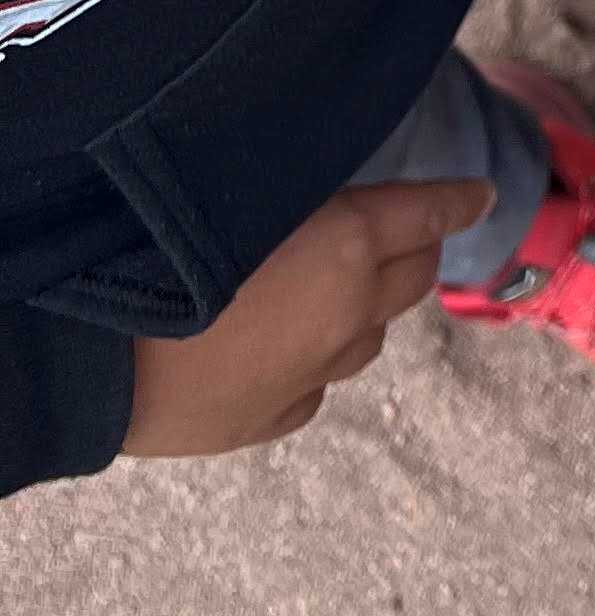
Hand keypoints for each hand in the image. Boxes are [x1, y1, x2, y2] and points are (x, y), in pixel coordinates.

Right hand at [123, 180, 493, 456]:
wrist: (91, 364)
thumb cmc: (157, 257)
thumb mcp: (241, 197)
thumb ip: (299, 194)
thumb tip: (329, 194)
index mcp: (347, 245)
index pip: (428, 215)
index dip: (457, 201)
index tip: (481, 195)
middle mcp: (346, 312)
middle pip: (411, 279)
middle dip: (415, 253)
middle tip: (402, 237)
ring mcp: (311, 375)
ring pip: (369, 338)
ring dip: (365, 310)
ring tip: (334, 291)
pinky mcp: (269, 421)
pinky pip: (317, 388)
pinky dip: (317, 363)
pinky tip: (288, 351)